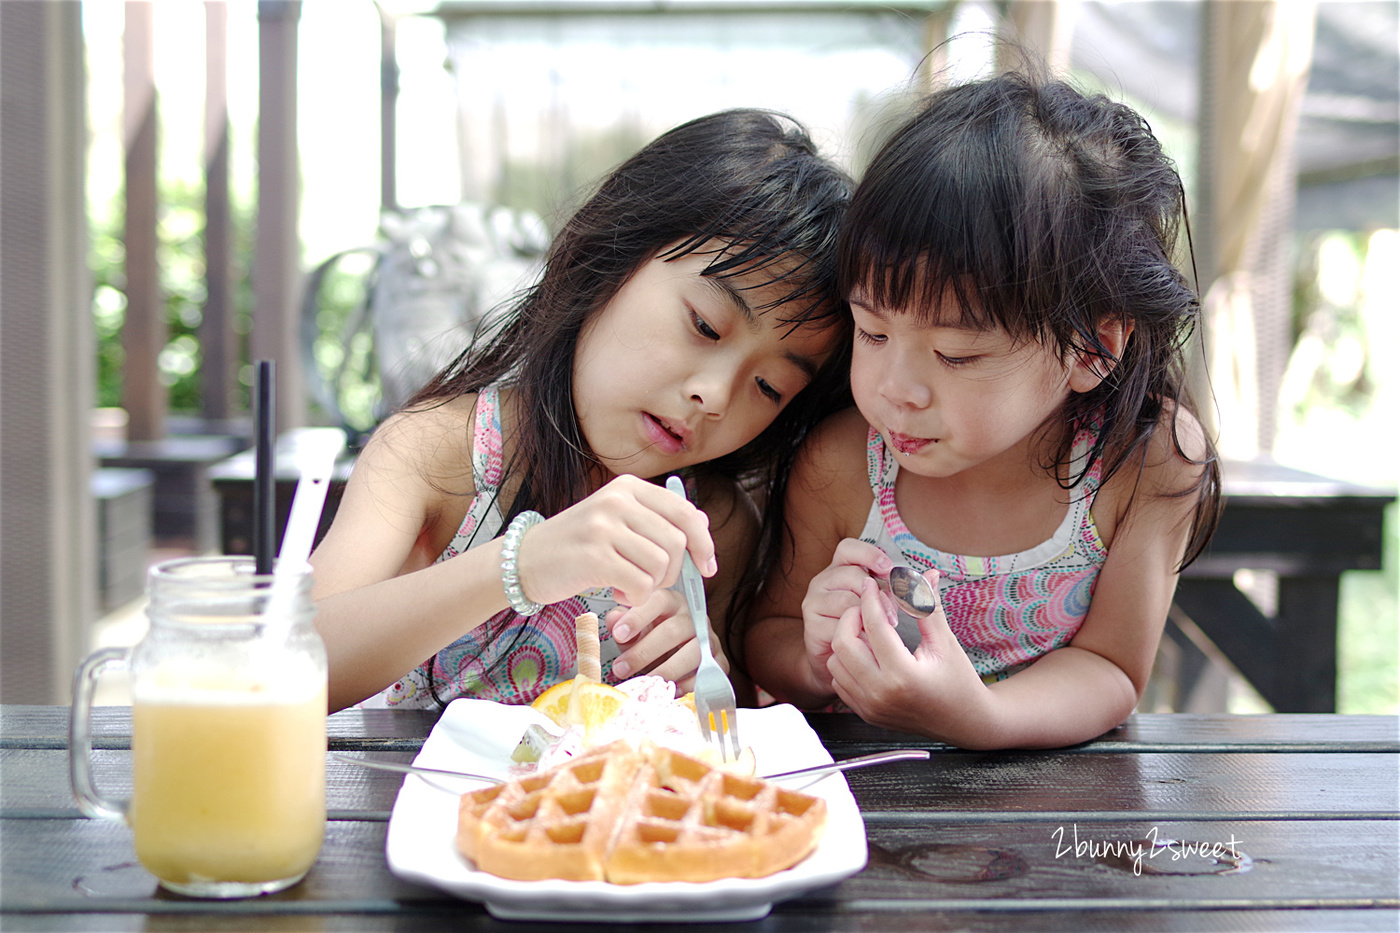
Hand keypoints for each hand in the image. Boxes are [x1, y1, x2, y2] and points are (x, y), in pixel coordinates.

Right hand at [513, 474, 716, 607]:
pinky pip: (641, 585)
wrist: (524, 560)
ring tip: (630, 585)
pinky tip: (618, 593)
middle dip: (674, 571)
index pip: (685, 512)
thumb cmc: (577, 546)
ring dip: (652, 586)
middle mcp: (617, 500)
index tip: (707, 566)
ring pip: (661, 565)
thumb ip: (654, 521)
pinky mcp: (595, 556)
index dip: (704, 542)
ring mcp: (605, 526)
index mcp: (628, 487)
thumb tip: (703, 528)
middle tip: (652, 581)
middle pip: (677, 541)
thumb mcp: (616, 520)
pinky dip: (636, 598)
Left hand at [605, 591, 726, 691]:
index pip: (657, 601)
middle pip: (673, 631)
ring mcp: (709, 639)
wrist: (677, 653)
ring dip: (665, 670)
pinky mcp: (719, 661)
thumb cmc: (651, 636)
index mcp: (671, 602)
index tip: (618, 635)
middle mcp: (693, 617)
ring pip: (693, 653)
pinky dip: (687, 684)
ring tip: (644, 682)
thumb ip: (621, 622)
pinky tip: (669, 690)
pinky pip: (707, 673)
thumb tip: (615, 620)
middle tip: (620, 669)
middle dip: (643, 652)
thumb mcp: (634, 627)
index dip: (637, 618)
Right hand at [799, 539, 894, 693]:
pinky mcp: (812, 627)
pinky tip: (868, 646)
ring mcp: (814, 603)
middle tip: (896, 615)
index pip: (847, 548)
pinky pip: (837, 626)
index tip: (889, 569)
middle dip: (879, 594)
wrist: (847, 669)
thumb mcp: (889, 606)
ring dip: (869, 618)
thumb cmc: (871, 632)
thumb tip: (934, 573)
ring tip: (885, 634)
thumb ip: (909, 590)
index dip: (868, 554)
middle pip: (852, 575)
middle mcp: (824, 581)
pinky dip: (856, 636)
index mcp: (841, 569)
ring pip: (846, 601)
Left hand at [826, 571, 991, 738]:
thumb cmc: (959, 680)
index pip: (874, 626)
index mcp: (903, 675)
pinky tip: (866, 652)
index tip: (871, 583)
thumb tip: (926, 572)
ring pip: (836, 661)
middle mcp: (881, 694)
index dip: (870, 598)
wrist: (964, 723)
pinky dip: (847, 662)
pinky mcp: (865, 713)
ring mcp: (870, 707)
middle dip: (852, 618)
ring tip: (868, 630)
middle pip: (844, 643)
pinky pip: (839, 680)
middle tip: (867, 608)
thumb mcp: (945, 642)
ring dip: (847, 640)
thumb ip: (928, 606)